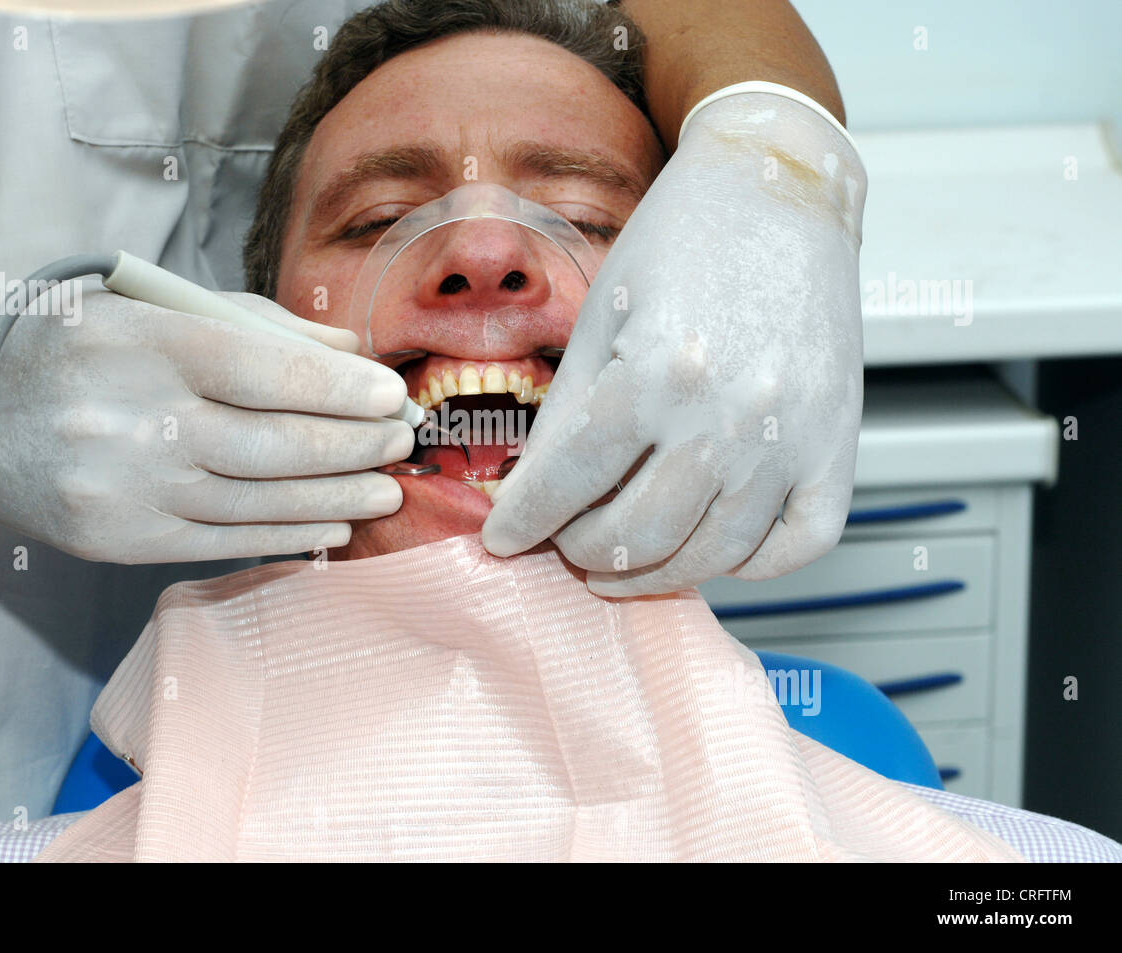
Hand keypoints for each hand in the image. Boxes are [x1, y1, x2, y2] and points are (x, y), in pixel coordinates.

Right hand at [0, 287, 413, 561]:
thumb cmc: (63, 345)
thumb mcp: (143, 305)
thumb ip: (250, 323)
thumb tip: (346, 348)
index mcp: (143, 344)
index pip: (267, 371)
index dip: (342, 388)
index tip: (391, 395)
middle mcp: (134, 420)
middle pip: (275, 443)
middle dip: (354, 445)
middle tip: (400, 442)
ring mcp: (126, 491)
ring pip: (258, 500)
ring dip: (335, 497)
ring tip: (383, 488)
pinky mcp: (120, 542)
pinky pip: (223, 543)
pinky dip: (286, 537)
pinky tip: (330, 525)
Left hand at [482, 86, 866, 594]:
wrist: (781, 188)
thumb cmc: (684, 239)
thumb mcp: (601, 316)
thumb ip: (566, 415)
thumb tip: (530, 494)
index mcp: (656, 372)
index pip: (568, 484)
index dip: (523, 522)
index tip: (503, 539)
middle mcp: (728, 416)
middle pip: (633, 535)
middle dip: (580, 551)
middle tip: (563, 543)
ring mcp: (793, 438)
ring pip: (709, 556)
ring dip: (650, 573)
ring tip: (616, 560)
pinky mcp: (840, 445)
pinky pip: (797, 545)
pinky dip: (747, 563)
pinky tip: (706, 543)